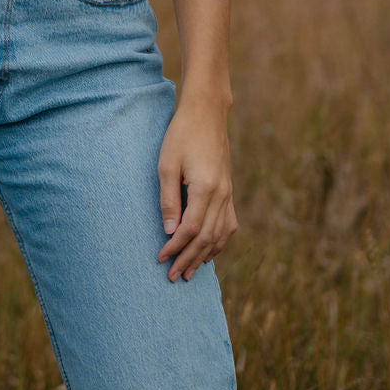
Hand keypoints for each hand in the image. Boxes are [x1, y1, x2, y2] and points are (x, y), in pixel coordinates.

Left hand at [156, 95, 237, 281]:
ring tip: (190, 272)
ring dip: (205, 256)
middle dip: (188, 259)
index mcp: (205, 188)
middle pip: (206, 238)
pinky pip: (228, 224)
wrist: (206, 113)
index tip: (161, 259)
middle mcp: (221, 195)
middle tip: (173, 277)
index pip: (190, 230)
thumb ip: (168, 199)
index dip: (175, 248)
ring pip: (220, 235)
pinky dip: (219, 242)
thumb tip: (170, 232)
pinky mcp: (229, 190)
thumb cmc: (181, 135)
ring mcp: (228, 193)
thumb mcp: (166, 164)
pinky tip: (210, 251)